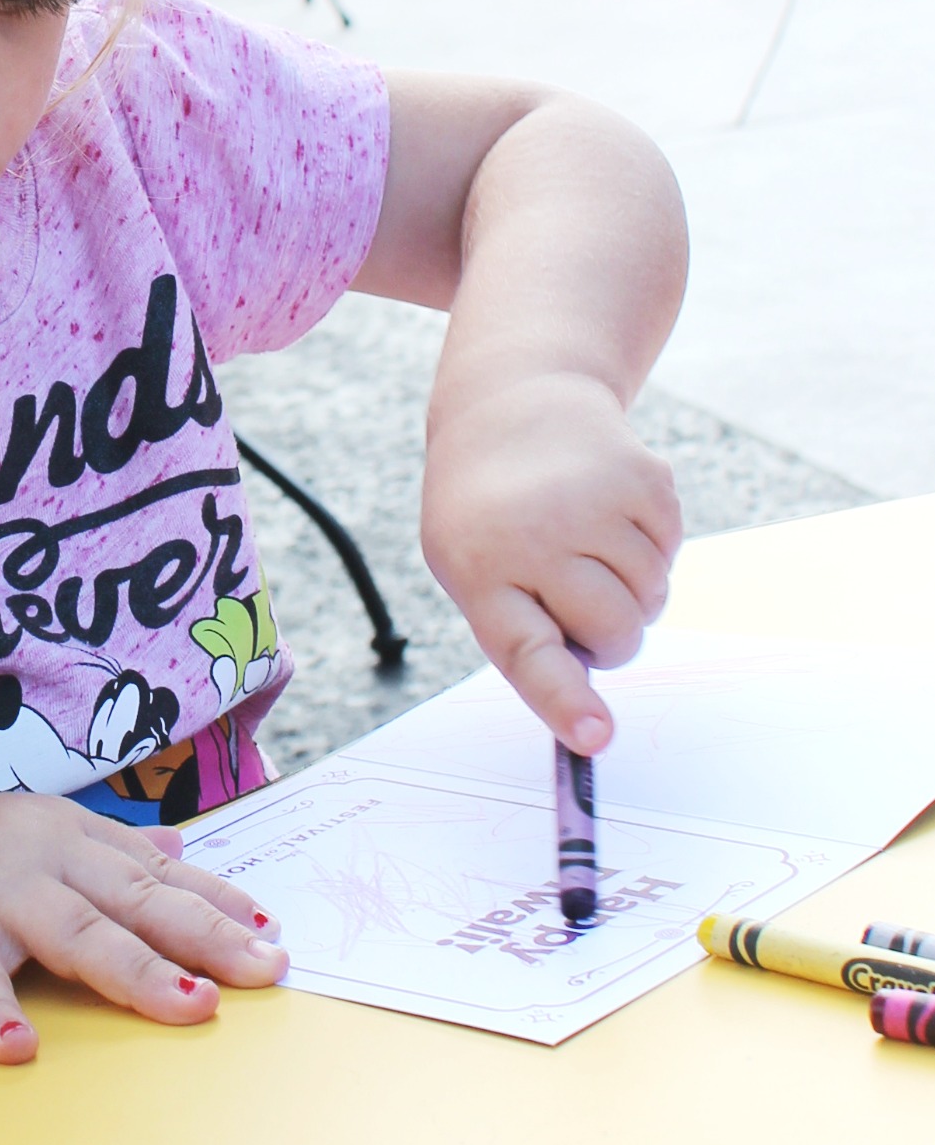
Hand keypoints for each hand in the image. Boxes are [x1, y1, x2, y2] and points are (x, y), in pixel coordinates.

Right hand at [0, 792, 287, 1062]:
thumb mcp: (28, 836)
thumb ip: (104, 850)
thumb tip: (179, 849)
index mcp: (64, 834)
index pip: (155, 870)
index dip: (215, 899)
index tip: (272, 929)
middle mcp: (36, 855)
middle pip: (136, 898)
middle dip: (207, 935)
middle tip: (267, 968)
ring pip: (75, 932)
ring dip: (136, 972)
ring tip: (192, 1007)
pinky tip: (17, 1048)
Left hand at [421, 373, 680, 755]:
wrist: (510, 406)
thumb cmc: (489, 515)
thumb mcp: (473, 569)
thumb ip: (526, 634)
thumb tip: (590, 719)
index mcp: (479, 570)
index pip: (527, 651)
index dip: (563, 700)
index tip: (594, 738)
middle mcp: (535, 535)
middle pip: (616, 634)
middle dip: (610, 633)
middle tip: (575, 592)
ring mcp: (593, 502)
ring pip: (651, 598)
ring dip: (630, 585)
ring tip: (583, 539)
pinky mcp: (643, 477)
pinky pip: (672, 552)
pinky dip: (650, 544)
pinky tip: (606, 509)